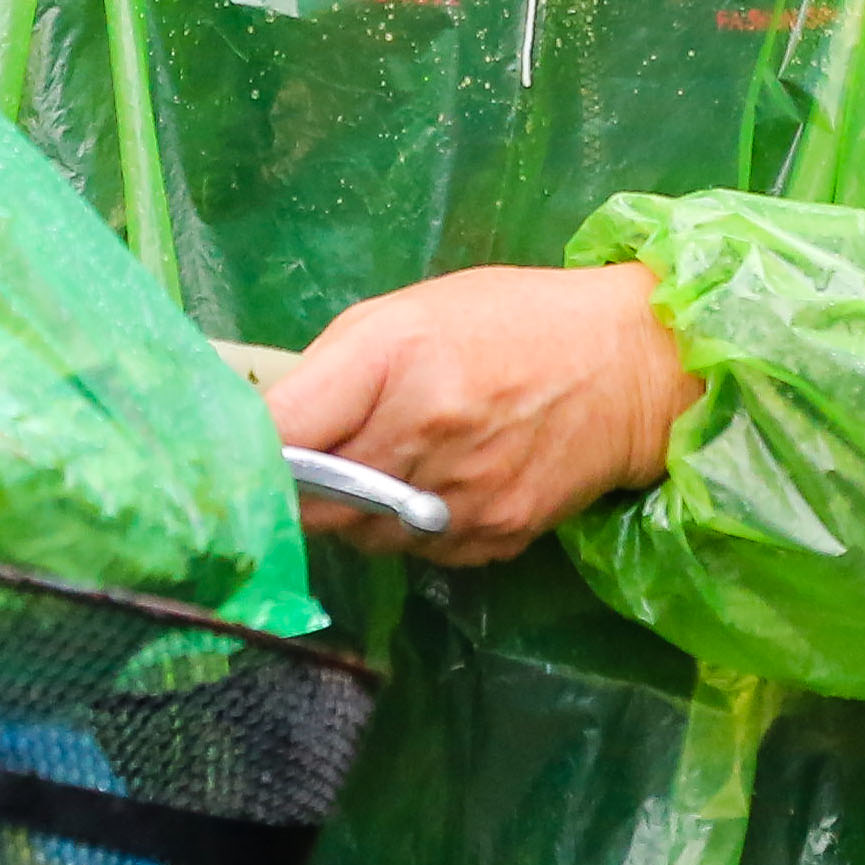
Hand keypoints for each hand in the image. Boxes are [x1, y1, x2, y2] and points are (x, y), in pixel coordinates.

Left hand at [256, 263, 702, 565]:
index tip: (234, 457)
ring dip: (355, 509)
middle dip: (301, 484)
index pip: (282, 433)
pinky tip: (442, 482)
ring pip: (358, 534)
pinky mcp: (490, 540)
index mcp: (393, 358)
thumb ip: (333, 370)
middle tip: (319, 456)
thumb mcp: (410, 311)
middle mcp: (422, 433)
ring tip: (394, 459)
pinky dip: (408, 528)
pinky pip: (414, 552)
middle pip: (313, 497)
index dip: (247, 453)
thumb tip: (266, 432)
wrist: (630, 367)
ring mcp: (458, 497)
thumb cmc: (510, 321)